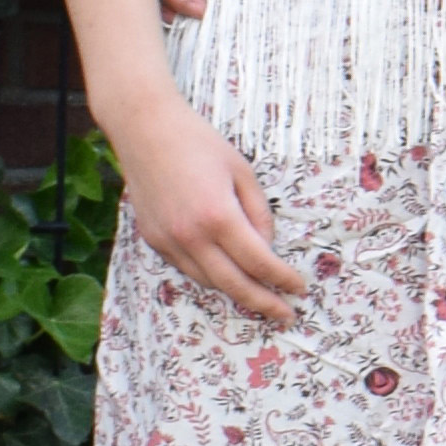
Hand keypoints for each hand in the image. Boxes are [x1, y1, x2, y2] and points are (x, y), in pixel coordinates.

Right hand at [115, 99, 304, 324]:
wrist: (145, 129)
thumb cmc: (199, 143)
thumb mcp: (243, 171)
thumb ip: (259, 213)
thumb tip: (267, 248)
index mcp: (219, 216)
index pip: (259, 263)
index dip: (283, 280)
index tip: (299, 289)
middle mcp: (191, 236)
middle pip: (234, 284)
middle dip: (264, 304)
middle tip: (286, 315)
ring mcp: (168, 241)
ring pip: (209, 282)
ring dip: (236, 292)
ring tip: (260, 296)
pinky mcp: (153, 240)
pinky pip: (187, 269)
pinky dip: (210, 276)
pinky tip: (227, 273)